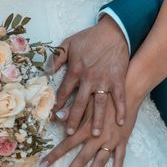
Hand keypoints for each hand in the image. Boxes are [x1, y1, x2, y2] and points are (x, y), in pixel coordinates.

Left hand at [41, 90, 142, 166]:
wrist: (130, 90)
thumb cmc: (106, 94)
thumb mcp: (88, 101)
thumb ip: (73, 111)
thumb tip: (56, 116)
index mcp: (86, 127)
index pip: (66, 144)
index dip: (54, 155)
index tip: (43, 165)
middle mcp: (98, 137)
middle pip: (82, 158)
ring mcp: (112, 141)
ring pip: (100, 163)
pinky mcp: (123, 141)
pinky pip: (119, 160)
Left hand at [52, 14, 128, 137]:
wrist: (113, 31)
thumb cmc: (90, 38)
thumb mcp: (68, 43)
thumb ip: (56, 58)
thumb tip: (46, 71)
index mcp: (75, 70)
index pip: (63, 92)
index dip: (58, 105)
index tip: (54, 118)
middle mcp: (88, 79)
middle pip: (79, 103)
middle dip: (74, 119)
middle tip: (70, 134)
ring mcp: (104, 80)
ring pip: (99, 104)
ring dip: (97, 120)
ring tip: (95, 135)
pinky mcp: (118, 80)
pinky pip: (119, 98)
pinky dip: (121, 110)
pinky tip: (120, 122)